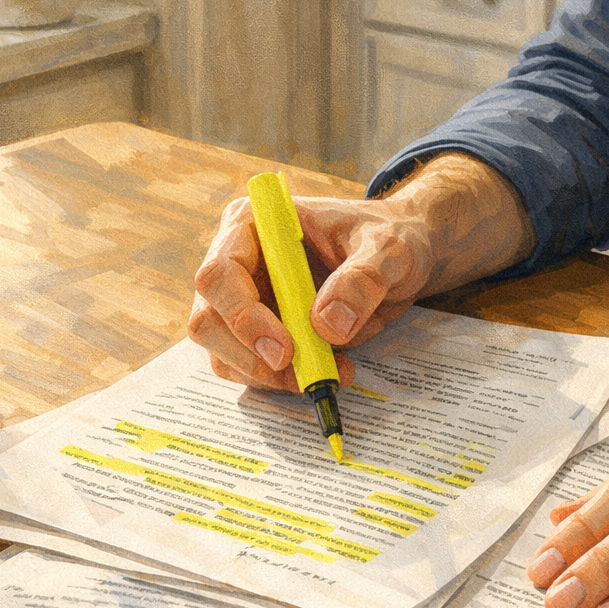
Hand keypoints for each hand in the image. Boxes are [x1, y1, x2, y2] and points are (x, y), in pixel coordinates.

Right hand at [189, 154, 533, 390]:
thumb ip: (362, 280)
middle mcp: (236, 262)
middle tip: (306, 376)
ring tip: (331, 370)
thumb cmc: (389, 239)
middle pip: (209, 321)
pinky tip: (326, 369)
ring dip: (270, 376)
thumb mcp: (389, 250)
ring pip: (224, 353)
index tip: (285, 351)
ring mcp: (242, 301)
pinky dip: (281, 382)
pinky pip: (249, 369)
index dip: (243, 317)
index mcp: (253, 226)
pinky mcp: (256, 333)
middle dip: (252, 357)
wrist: (399, 260)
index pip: (220, 275)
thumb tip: (326, 325)